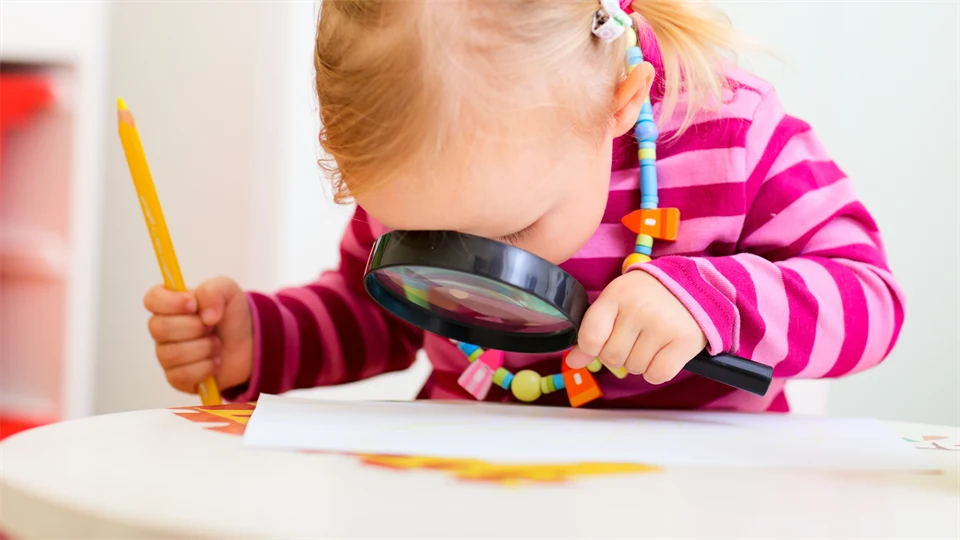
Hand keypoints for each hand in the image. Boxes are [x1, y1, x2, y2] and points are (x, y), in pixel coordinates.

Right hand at [143, 276, 253, 393]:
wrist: (248, 344)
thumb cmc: (230, 315)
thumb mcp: (228, 291)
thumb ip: (215, 291)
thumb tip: (206, 315)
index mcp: (170, 304)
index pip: (152, 299)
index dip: (170, 302)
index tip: (193, 305)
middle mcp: (163, 329)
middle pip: (159, 328)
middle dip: (194, 327)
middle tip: (211, 326)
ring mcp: (167, 355)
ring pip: (172, 354)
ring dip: (203, 347)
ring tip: (217, 343)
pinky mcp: (177, 377)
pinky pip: (182, 375)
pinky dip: (205, 367)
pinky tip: (215, 360)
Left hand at [565, 271, 706, 383]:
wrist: (693, 287)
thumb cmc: (647, 297)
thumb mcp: (615, 303)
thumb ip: (592, 332)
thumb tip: (573, 362)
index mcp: (617, 295)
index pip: (590, 338)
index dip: (592, 348)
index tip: (602, 342)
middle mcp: (639, 309)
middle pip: (612, 358)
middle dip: (619, 355)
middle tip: (634, 337)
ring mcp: (663, 325)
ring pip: (635, 368)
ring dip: (640, 362)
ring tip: (651, 341)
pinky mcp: (684, 341)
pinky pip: (657, 375)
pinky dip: (657, 371)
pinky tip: (662, 352)